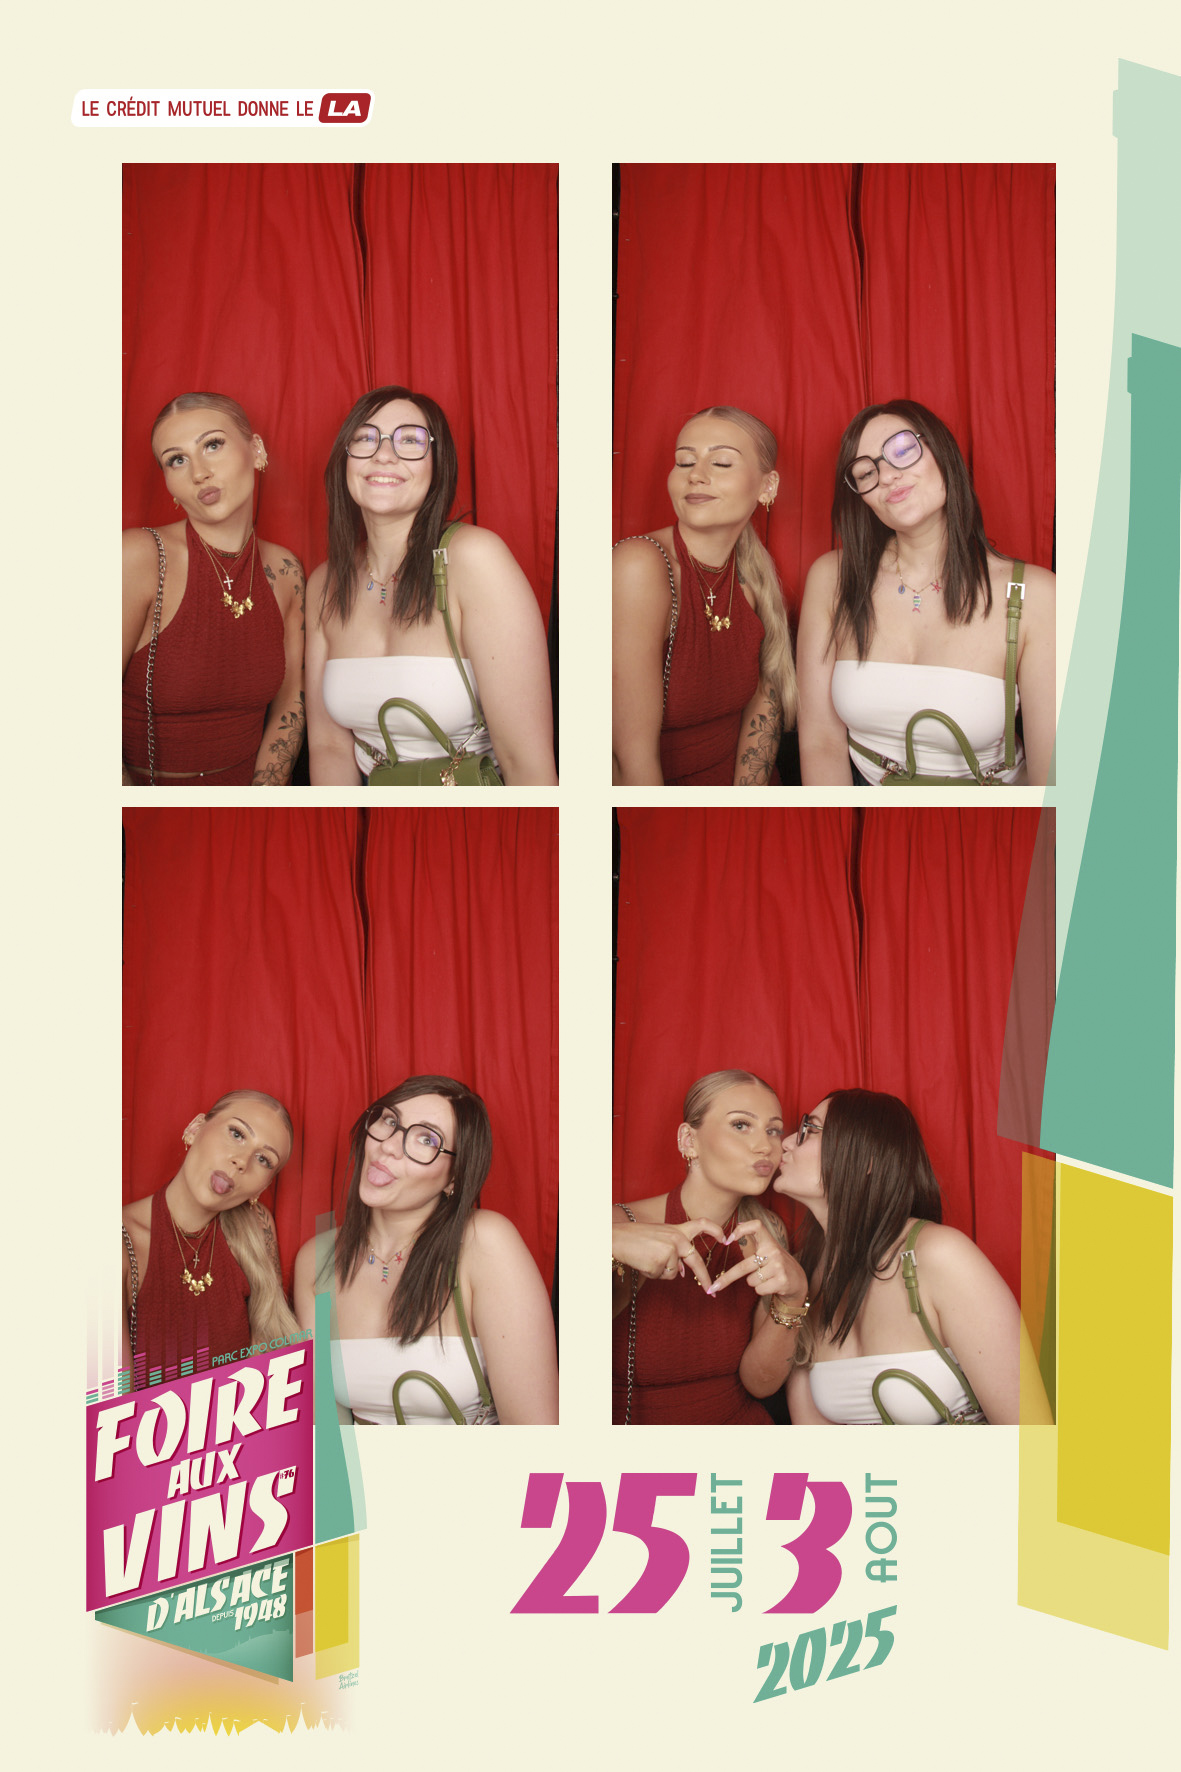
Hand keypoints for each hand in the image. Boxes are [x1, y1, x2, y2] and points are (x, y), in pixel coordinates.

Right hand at [613, 1217, 728, 1291]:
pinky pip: (662, 1276)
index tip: (726, 1239)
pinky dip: (652, 1274)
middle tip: (711, 1291)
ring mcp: (670, 1249)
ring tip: (646, 1258)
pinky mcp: (662, 1261)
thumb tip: (683, 1272)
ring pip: (673, 1273)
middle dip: (704, 1278)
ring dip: (661, 1271)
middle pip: (696, 1261)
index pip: (702, 1224)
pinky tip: (643, 1262)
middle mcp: (677, 1237)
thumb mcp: (658, 1238)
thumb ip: (674, 1251)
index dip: (716, 1231)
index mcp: (677, 1229)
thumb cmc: (634, 1238)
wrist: (616, 1238)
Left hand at [708, 1219, 807, 1303]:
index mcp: (769, 1241)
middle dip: (727, 1278)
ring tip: (767, 1278)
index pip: (756, 1225)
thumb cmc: (776, 1264)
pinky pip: (759, 1289)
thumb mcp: (768, 1249)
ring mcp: (779, 1266)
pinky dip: (761, 1290)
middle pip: (744, 1266)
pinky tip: (772, 1285)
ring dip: (754, 1282)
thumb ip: (753, 1242)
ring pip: (751, 1280)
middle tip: (714, 1286)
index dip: (741, 1229)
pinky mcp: (781, 1280)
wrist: (798, 1281)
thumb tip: (729, 1237)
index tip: (728, 1240)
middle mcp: (774, 1251)